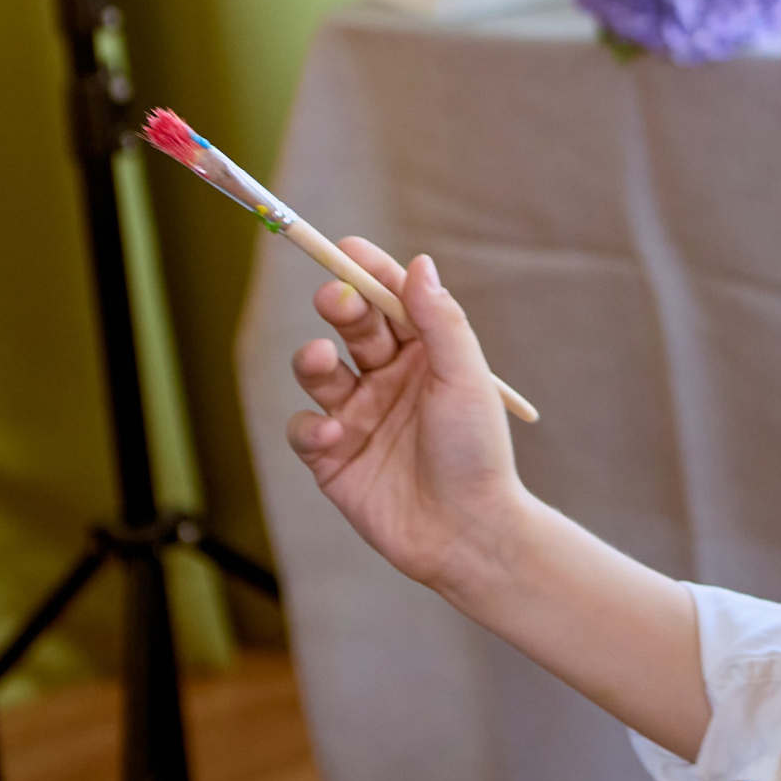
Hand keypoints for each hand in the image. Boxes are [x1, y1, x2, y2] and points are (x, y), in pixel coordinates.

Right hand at [287, 240, 528, 596]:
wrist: (466, 533)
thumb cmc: (476, 453)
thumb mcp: (463, 379)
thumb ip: (439, 322)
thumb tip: (419, 263)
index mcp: (426, 355)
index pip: (392, 301)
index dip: (369, 272)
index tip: (346, 247)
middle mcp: (389, 380)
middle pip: (351, 328)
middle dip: (339, 307)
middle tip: (335, 296)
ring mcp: (358, 417)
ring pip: (318, 372)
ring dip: (311, 360)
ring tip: (318, 360)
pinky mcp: (332, 458)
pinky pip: (304, 428)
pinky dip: (308, 427)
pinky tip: (331, 436)